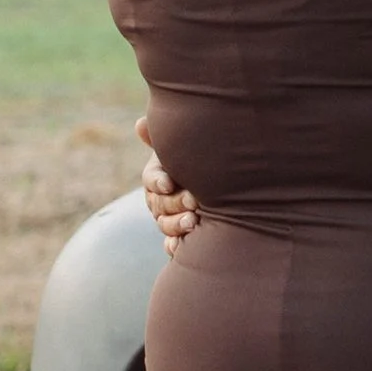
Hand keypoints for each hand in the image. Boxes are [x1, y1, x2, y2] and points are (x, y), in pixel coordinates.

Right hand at [136, 115, 200, 252]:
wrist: (230, 187)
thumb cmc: (207, 160)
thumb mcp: (192, 147)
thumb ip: (170, 138)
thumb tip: (140, 123)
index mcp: (161, 175)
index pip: (152, 178)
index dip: (157, 181)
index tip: (168, 183)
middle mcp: (161, 197)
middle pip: (159, 203)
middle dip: (174, 202)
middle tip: (195, 200)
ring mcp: (170, 218)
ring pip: (164, 224)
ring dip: (174, 224)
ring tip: (193, 221)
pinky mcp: (180, 236)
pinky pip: (171, 245)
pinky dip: (174, 246)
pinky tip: (180, 247)